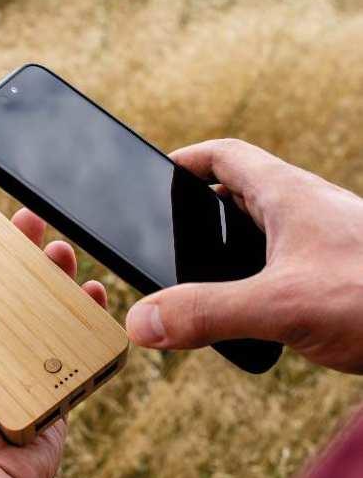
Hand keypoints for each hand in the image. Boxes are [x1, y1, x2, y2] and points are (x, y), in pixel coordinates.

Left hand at [0, 208, 107, 477]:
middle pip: (8, 289)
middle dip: (21, 253)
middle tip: (30, 223)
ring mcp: (22, 367)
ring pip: (44, 310)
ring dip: (56, 277)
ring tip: (61, 252)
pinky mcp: (53, 385)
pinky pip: (74, 344)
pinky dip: (86, 317)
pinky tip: (92, 293)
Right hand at [126, 138, 362, 373]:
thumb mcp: (282, 304)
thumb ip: (207, 311)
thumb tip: (141, 322)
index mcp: (288, 196)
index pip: (226, 156)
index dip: (186, 161)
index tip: (157, 175)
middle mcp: (306, 212)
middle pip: (240, 193)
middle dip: (200, 210)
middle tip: (169, 237)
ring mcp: (324, 243)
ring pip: (263, 232)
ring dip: (228, 247)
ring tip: (200, 279)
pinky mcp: (336, 275)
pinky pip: (283, 264)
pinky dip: (256, 279)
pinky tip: (253, 314)